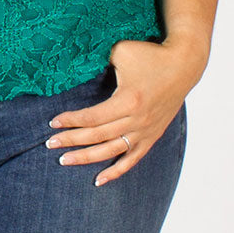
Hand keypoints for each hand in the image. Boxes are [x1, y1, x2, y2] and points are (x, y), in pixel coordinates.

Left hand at [45, 37, 204, 186]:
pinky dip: (116, 171)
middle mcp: (137, 120)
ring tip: (64, 161)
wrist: (184, 65)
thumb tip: (78, 69)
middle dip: (70, 140)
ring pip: (111, 151)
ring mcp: (145, 131)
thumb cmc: (150, 55)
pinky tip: (98, 180)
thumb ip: (99, 62)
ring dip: (86, 158)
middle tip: (49, 144)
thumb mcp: (121, 51)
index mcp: (128, 100)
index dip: (71, 121)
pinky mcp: (152, 136)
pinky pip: (132, 159)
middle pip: (97, 136)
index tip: (53, 122)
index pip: (92, 117)